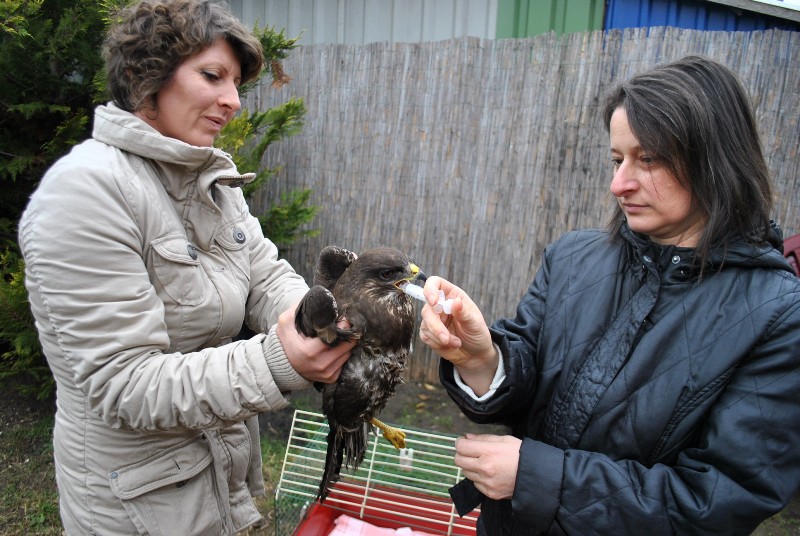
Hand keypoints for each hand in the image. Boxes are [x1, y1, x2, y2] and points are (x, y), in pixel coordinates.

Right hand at [276, 304, 354, 382]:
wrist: (280, 366)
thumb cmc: (285, 341)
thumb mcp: (286, 322)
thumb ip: (299, 308)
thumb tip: (317, 296)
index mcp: (309, 351)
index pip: (335, 337)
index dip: (343, 327)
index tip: (344, 318)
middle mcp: (320, 365)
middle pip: (346, 346)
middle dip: (347, 334)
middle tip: (345, 325)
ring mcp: (326, 374)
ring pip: (347, 354)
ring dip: (347, 344)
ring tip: (341, 335)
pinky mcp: (330, 378)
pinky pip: (344, 363)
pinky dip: (343, 354)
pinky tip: (337, 347)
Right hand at [418, 276, 496, 393]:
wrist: (475, 354)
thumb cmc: (477, 334)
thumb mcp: (475, 323)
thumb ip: (464, 313)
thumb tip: (456, 301)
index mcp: (452, 295)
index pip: (435, 283)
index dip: (430, 289)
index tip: (433, 302)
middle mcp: (440, 305)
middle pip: (427, 308)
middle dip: (435, 325)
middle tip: (446, 338)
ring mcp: (433, 319)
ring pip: (425, 324)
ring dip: (439, 337)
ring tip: (456, 343)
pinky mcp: (429, 333)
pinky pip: (425, 336)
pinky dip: (437, 343)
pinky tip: (450, 345)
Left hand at [454, 434, 520, 499]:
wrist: (536, 475)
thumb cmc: (521, 454)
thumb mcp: (504, 439)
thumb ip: (483, 438)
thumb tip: (467, 438)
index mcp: (488, 452)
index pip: (461, 447)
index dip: (460, 442)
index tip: (464, 441)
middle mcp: (485, 468)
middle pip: (459, 460)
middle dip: (462, 454)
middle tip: (469, 451)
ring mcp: (487, 482)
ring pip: (466, 472)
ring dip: (470, 466)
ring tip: (482, 462)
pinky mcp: (490, 493)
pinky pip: (476, 484)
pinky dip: (479, 478)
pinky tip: (489, 473)